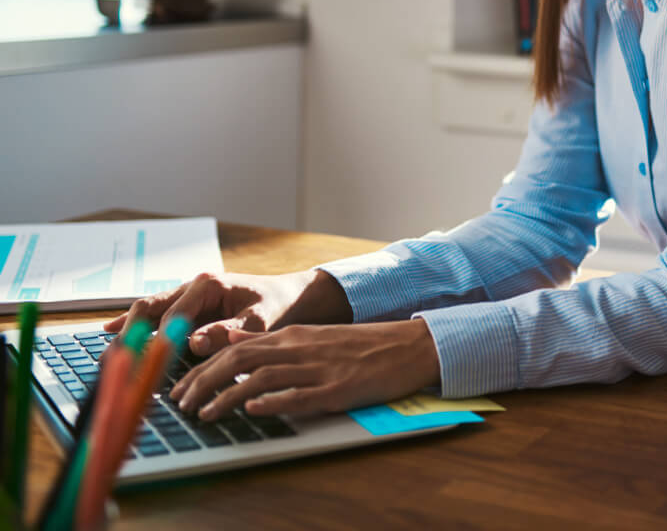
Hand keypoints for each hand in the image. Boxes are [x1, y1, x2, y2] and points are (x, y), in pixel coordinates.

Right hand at [104, 268, 351, 355]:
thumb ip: (229, 332)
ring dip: (129, 330)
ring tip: (107, 355)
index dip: (160, 344)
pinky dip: (134, 321)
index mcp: (209, 285)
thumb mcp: (260, 322)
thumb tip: (193, 343)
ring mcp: (187, 294)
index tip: (147, 367)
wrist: (288, 295)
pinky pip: (155, 312)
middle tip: (113, 361)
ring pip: (148, 309)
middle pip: (150, 308)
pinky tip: (110, 331)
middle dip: (131, 334)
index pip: (174, 317)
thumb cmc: (276, 306)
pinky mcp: (186, 304)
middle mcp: (193, 285)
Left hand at [170, 320, 440, 418]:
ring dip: (228, 397)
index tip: (180, 387)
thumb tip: (228, 340)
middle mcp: (300, 347)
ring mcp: (318, 368)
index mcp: (292, 335)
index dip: (203, 368)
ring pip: (263, 378)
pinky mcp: (337, 388)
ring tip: (205, 414)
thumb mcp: (310, 336)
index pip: (236, 348)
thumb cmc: (357, 345)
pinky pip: (300, 395)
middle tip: (181, 404)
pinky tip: (253, 411)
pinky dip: (273, 403)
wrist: (404, 346)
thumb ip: (269, 340)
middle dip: (205, 381)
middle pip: (241, 360)